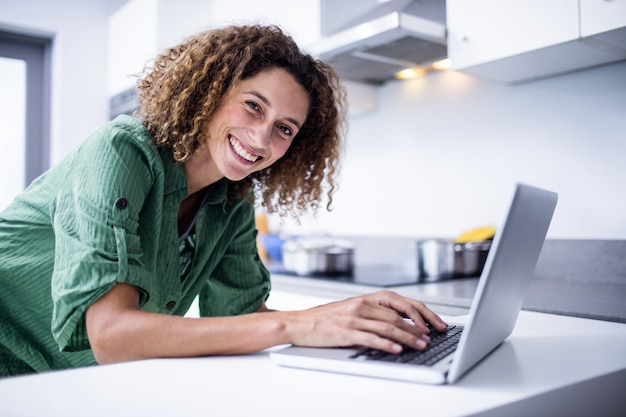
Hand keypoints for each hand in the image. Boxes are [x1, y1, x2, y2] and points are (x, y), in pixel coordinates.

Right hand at [286, 290, 447, 353]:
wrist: (300, 323)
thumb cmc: (325, 319)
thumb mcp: (351, 309)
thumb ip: (373, 313)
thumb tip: (400, 323)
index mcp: (366, 298)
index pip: (401, 302)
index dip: (420, 312)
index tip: (434, 322)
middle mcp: (362, 305)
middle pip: (397, 315)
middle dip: (418, 327)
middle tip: (432, 337)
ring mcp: (354, 318)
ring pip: (388, 326)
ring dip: (408, 336)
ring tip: (421, 345)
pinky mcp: (346, 332)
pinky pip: (371, 338)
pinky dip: (387, 344)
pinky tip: (397, 349)